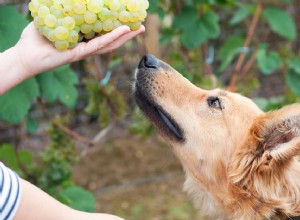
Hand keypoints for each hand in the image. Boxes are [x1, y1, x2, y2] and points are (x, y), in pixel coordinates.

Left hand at [15, 22, 144, 78]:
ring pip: (110, 44)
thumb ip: (62, 10)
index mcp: (82, 38)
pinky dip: (113, 38)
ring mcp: (85, 51)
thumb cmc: (35, 38)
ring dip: (126, 37)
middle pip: (111, 39)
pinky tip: (124, 30)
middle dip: (127, 33)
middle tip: (140, 24)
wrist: (25, 54)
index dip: (115, 26)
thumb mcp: (52, 18)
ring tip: (139, 28)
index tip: (127, 18)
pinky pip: (99, 45)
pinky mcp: (80, 54)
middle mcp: (86, 46)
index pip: (102, 32)